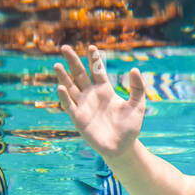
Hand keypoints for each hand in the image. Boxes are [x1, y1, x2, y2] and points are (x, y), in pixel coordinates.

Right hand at [53, 44, 146, 159]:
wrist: (122, 148)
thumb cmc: (130, 127)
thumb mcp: (137, 105)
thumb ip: (137, 88)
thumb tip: (134, 69)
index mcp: (105, 90)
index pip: (96, 70)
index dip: (93, 58)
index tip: (91, 46)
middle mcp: (91, 95)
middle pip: (79, 74)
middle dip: (72, 61)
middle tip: (64, 48)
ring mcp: (84, 106)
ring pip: (71, 88)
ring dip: (63, 77)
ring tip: (57, 65)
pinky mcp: (79, 119)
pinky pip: (69, 106)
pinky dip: (64, 97)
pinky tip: (60, 87)